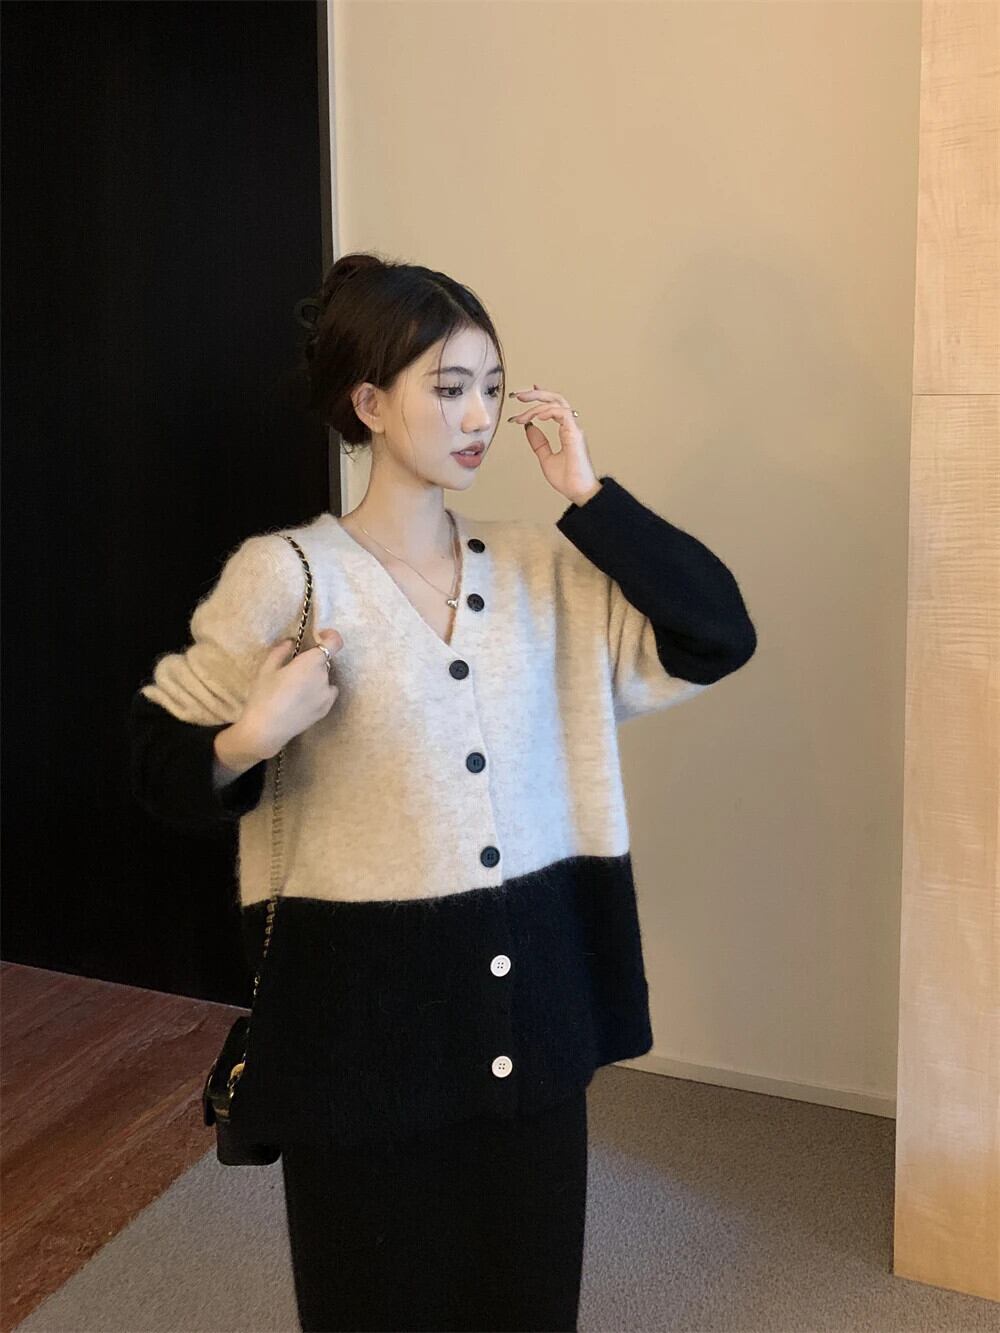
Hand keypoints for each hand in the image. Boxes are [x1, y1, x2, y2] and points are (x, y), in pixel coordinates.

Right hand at [241, 627, 343, 757]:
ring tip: (294, 689)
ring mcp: (327, 695)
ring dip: (315, 677)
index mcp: (311, 663)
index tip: (319, 637)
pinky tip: (301, 700)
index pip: (335, 642)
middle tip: (292, 670)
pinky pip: (326, 693)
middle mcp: (324, 677)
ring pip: (324, 678)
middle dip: (312, 662)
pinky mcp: (326, 709)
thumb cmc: (263, 696)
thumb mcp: (267, 669)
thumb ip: (281, 651)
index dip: (330, 637)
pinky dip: (318, 692)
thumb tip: (290, 642)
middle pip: (324, 662)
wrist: (266, 730)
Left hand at [507, 383, 599, 504]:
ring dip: (536, 405)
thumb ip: (538, 442)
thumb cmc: (568, 479)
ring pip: (557, 403)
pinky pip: (561, 413)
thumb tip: (528, 427)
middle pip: (555, 399)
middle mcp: (571, 427)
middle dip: (535, 395)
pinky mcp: (574, 434)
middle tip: (517, 395)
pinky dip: (547, 412)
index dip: (539, 398)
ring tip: (520, 414)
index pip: (553, 407)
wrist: (578, 492)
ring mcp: (574, 429)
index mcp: (566, 431)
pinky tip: (535, 417)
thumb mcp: (545, 458)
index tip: (523, 396)